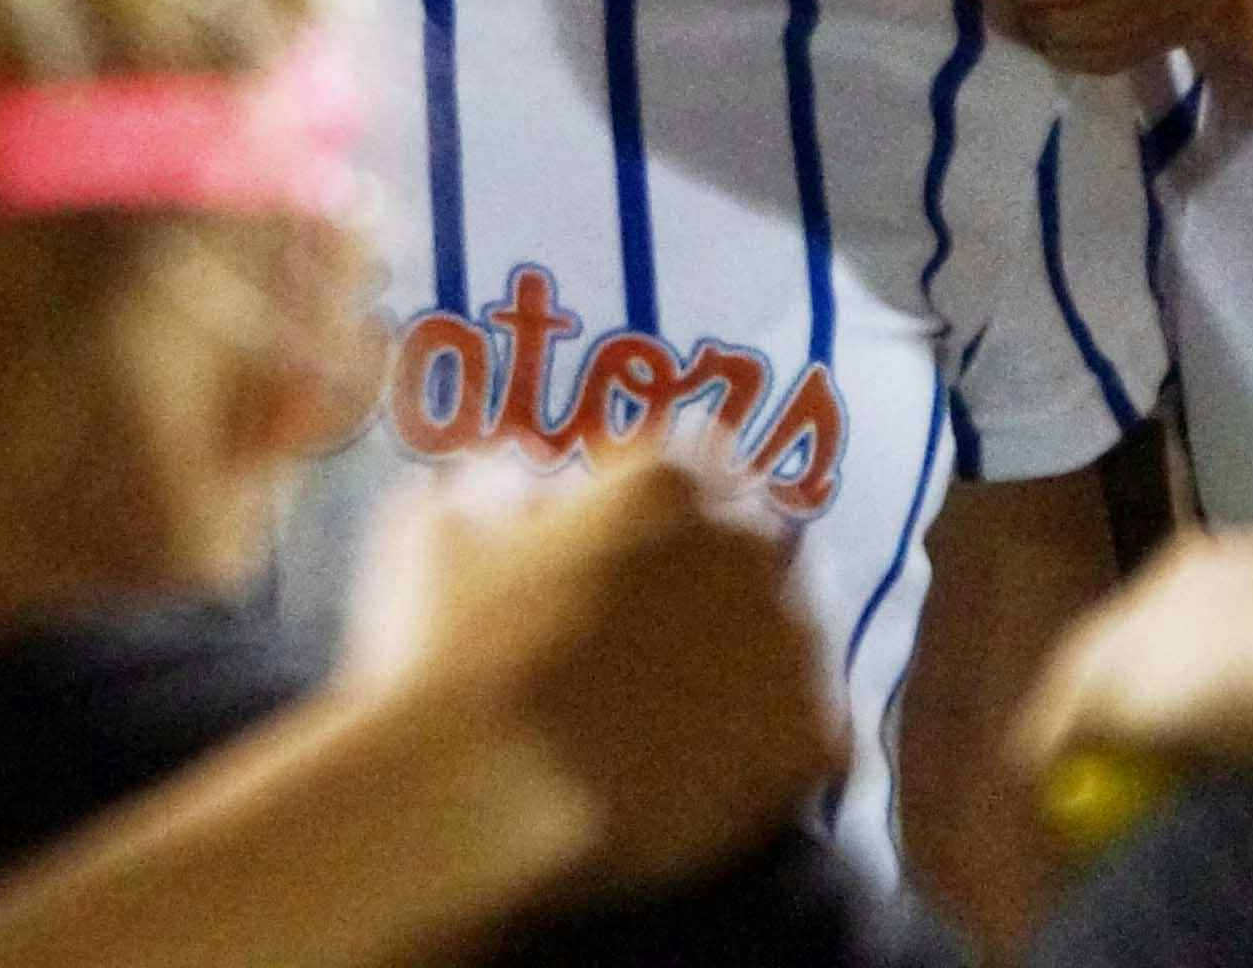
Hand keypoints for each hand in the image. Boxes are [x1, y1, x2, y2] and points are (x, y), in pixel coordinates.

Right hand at [348, 448, 845, 893]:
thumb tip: (523, 474)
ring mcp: (790, 649)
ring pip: (791, 634)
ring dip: (751, 652)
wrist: (475, 796)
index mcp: (667, 481)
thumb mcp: (436, 523)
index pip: (699, 457)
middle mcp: (749, 549)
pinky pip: (816, 727)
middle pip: (755, 544)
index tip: (624, 533)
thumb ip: (495, 482)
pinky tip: (722, 757)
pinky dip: (776, 737)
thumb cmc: (443, 648)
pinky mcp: (809, 743)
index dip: (659, 496)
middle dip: (713, 571)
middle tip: (653, 624)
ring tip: (687, 700)